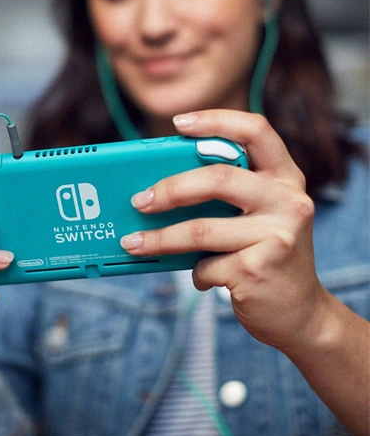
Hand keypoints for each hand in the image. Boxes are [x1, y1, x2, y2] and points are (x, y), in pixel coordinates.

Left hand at [121, 110, 325, 352]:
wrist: (301, 314)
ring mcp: (278, 237)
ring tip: (133, 243)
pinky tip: (202, 276)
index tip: (179, 123)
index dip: (216, 120)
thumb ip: (226, 195)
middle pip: (218, 179)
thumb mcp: (258, 215)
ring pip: (201, 229)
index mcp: (285, 178)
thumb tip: (158, 187)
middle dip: (170, 189)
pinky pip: (206, 265)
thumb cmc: (265, 254)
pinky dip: (195, 272)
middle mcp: (288, 201)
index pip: (256, 131)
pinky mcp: (260, 271)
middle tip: (139, 200)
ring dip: (159, 239)